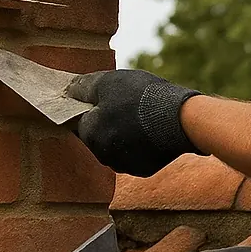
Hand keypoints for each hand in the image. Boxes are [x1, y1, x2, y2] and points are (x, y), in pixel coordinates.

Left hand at [67, 68, 200, 176]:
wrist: (181, 120)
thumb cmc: (140, 97)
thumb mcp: (108, 82)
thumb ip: (83, 87)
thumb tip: (69, 90)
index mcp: (89, 134)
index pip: (78, 120)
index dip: (90, 107)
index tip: (103, 97)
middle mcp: (101, 155)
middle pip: (97, 135)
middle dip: (105, 121)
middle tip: (124, 102)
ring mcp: (123, 165)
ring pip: (115, 146)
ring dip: (121, 133)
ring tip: (140, 114)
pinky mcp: (142, 170)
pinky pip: (134, 154)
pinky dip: (139, 143)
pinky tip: (151, 128)